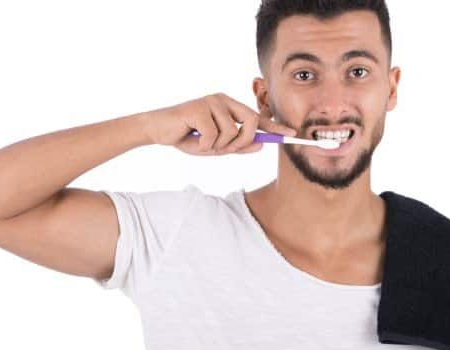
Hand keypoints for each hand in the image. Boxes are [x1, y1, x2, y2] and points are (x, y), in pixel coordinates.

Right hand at [142, 93, 296, 155]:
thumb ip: (238, 146)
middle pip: (251, 122)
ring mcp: (211, 101)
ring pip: (231, 133)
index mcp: (228, 106)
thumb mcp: (215, 146)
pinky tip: (191, 139)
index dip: (275, 127)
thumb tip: (261, 146)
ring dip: (217, 147)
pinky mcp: (199, 107)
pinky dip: (203, 146)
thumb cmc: (187, 136)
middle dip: (242, 142)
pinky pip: (213, 136)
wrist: (157, 130)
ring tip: (201, 144)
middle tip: (224, 149)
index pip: (257, 117)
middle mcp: (222, 100)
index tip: (291, 134)